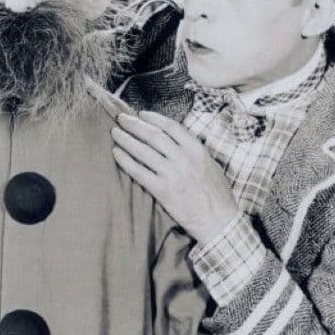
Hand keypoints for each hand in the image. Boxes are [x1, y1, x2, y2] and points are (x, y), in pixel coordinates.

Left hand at [111, 111, 239, 242]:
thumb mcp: (211, 164)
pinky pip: (139, 172)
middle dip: (134, 125)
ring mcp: (172, 174)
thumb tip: (177, 140)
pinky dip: (126, 161)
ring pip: (143, 151)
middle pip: (153, 135)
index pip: (171, 126)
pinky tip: (116, 154)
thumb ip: (194, 150)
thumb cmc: (217, 194)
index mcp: (196, 149)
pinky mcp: (162, 190)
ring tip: (115, 133)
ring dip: (126, 139)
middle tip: (121, 118)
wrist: (218, 220)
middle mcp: (183, 158)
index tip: (141, 114)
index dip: (153, 118)